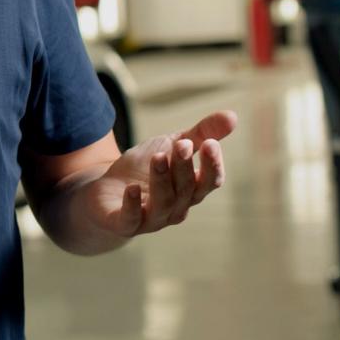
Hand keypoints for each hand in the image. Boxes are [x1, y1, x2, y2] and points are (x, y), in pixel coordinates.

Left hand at [86, 111, 235, 236]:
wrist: (105, 189)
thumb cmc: (145, 168)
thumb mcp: (172, 145)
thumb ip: (201, 133)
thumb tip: (233, 116)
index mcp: (191, 190)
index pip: (210, 182)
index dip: (212, 165)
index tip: (210, 143)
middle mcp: (176, 208)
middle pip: (186, 189)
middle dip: (185, 166)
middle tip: (182, 145)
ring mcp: (151, 218)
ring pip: (163, 203)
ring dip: (162, 180)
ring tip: (158, 156)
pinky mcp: (124, 223)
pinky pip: (131, 219)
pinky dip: (132, 205)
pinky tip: (131, 188)